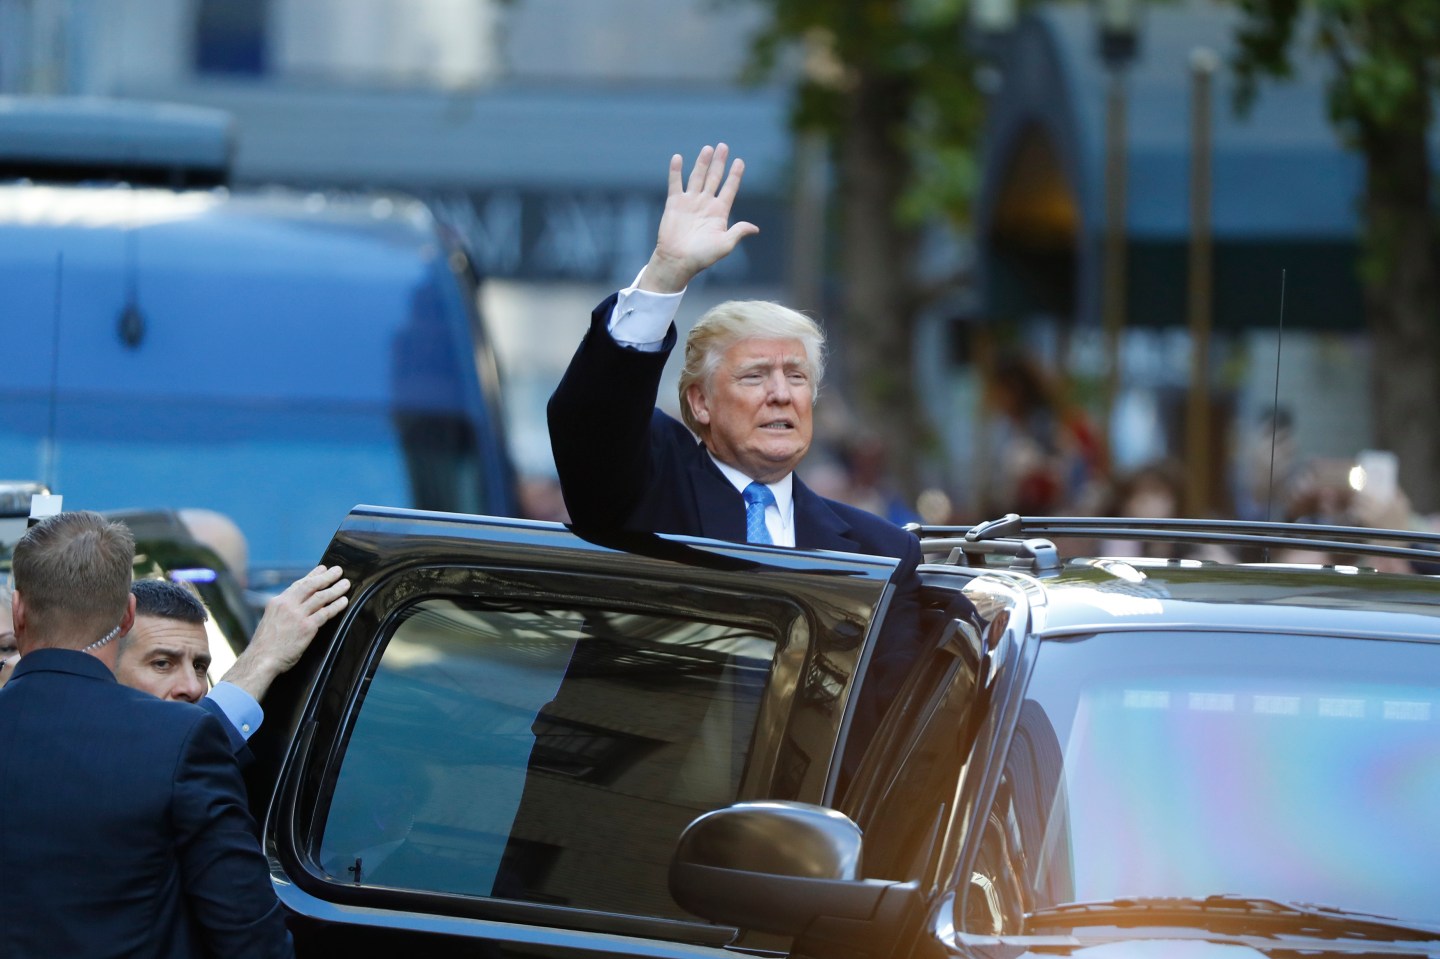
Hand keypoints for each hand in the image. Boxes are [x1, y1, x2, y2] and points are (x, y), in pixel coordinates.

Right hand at [220, 564, 349, 701]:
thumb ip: (283, 611)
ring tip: (346, 584)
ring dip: (335, 589)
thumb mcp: (270, 620)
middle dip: (326, 577)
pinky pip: (325, 613)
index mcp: (277, 602)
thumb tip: (296, 607)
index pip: (298, 585)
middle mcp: (287, 605)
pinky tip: (344, 601)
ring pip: (321, 597)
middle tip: (338, 570)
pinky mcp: (307, 627)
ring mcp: (298, 615)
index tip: (322, 569)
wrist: (261, 659)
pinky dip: (336, 606)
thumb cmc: (265, 645)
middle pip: (311, 586)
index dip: (312, 575)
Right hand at [639, 143, 759, 292]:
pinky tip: (678, 158)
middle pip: (714, 178)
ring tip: (708, 148)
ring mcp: (690, 202)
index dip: (735, 175)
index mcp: (720, 212)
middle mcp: (705, 204)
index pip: (729, 189)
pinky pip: (675, 183)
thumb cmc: (702, 256)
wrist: (678, 261)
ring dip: (702, 162)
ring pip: (697, 177)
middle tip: (723, 146)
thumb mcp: (725, 245)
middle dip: (719, 162)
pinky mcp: (674, 203)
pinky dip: (676, 171)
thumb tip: (755, 228)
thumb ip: (738, 232)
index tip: (740, 161)